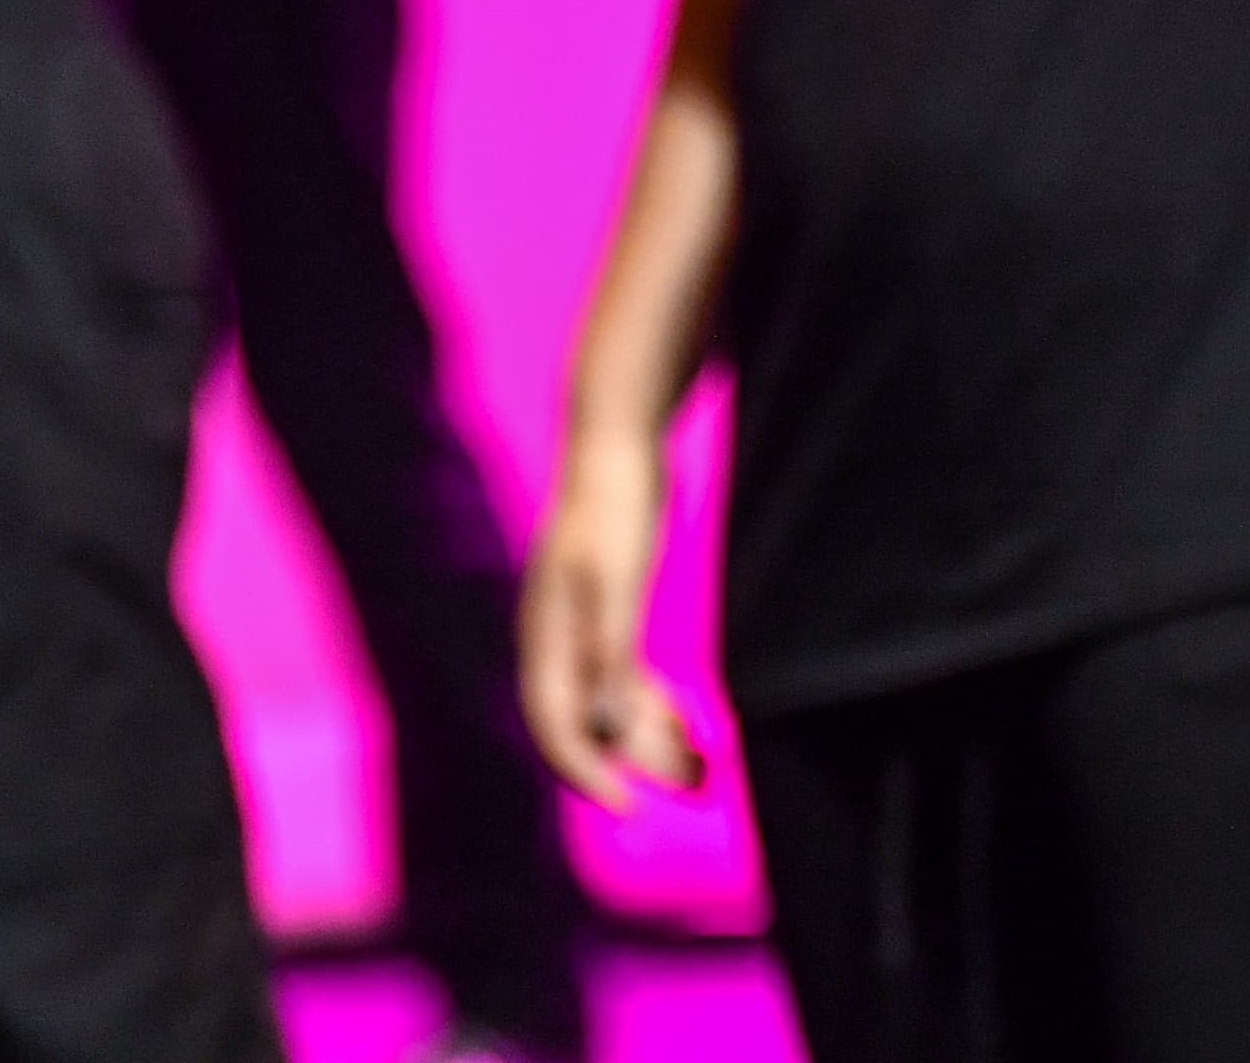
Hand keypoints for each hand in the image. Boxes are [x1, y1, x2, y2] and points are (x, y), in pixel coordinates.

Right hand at [520, 427, 703, 810]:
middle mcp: (558, 642)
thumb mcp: (617, 582)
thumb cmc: (615, 508)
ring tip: (701, 768)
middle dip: (634, 761)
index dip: (589, 772)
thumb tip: (602, 727)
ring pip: (611, 704)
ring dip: (650, 736)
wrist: (618, 443)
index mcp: (548, 639)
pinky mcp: (610, 611)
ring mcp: (583, 627)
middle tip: (691, 789)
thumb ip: (609, 653)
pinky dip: (653, 703)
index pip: (558, 726)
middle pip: (590, 723)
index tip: (630, 807)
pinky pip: (625, 676)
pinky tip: (686, 721)